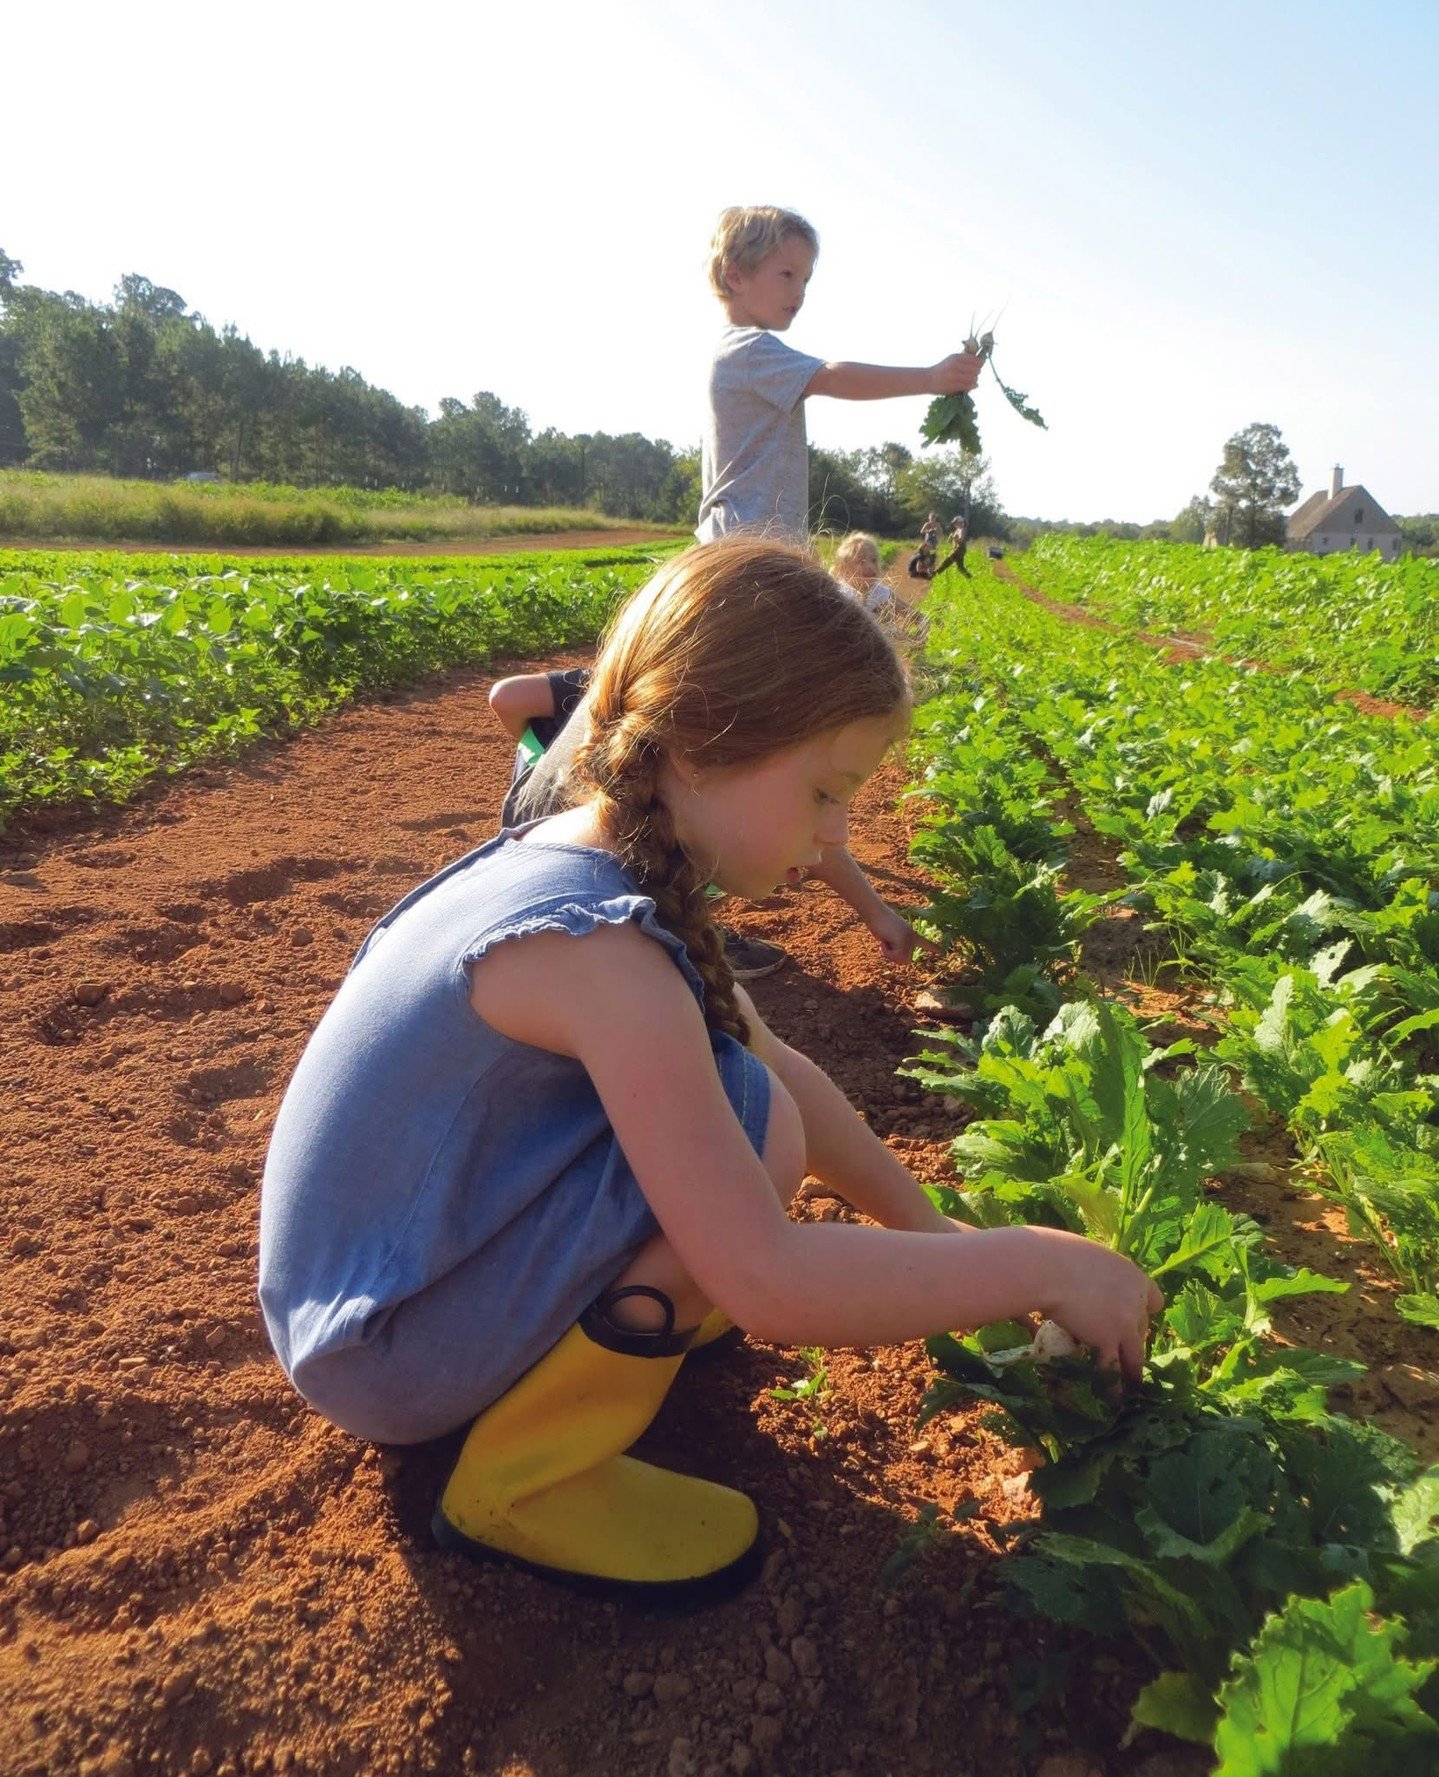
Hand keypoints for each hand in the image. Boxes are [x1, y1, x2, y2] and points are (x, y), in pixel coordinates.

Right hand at [866, 905, 940, 963]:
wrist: (875, 912)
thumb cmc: (878, 923)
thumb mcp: (887, 937)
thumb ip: (893, 946)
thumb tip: (895, 955)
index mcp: (911, 934)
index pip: (924, 943)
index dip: (932, 948)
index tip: (942, 952)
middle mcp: (913, 937)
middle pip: (905, 961)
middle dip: (893, 956)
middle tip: (887, 942)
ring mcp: (910, 938)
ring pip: (901, 960)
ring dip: (889, 953)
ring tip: (886, 939)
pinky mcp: (905, 940)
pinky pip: (895, 956)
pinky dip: (886, 951)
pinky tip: (884, 939)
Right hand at [931, 351, 982, 394]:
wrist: (927, 379)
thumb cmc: (941, 370)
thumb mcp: (951, 360)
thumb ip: (964, 359)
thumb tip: (980, 363)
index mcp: (956, 357)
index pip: (975, 359)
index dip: (979, 363)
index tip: (978, 366)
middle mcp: (955, 365)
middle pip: (976, 369)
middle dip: (977, 372)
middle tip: (974, 375)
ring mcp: (954, 375)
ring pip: (973, 378)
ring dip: (975, 380)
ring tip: (972, 381)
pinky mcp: (953, 385)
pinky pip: (968, 386)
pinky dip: (972, 386)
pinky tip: (971, 386)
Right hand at [1034, 1233, 1163, 1381]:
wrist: (1046, 1266)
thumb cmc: (1057, 1254)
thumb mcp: (1089, 1259)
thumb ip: (1098, 1276)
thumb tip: (1086, 1283)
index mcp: (1134, 1276)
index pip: (1155, 1301)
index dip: (1144, 1312)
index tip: (1133, 1319)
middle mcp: (1136, 1302)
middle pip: (1142, 1330)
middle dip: (1130, 1342)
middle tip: (1118, 1352)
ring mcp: (1124, 1323)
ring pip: (1134, 1357)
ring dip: (1131, 1375)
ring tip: (1129, 1392)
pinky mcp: (1108, 1340)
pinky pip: (1113, 1369)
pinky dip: (1112, 1387)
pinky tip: (1111, 1400)